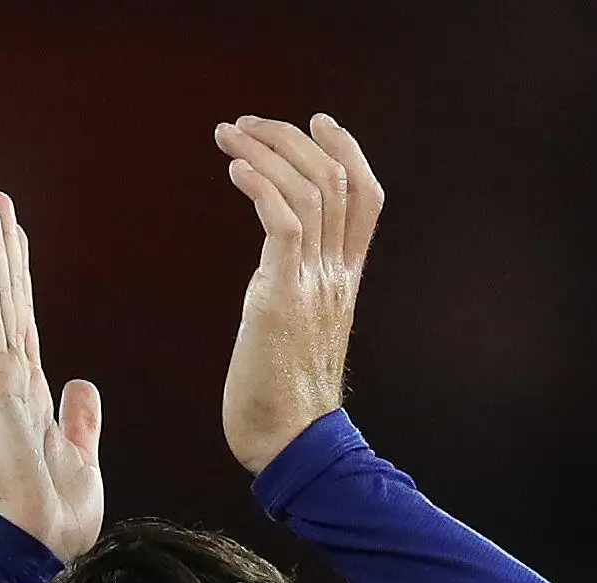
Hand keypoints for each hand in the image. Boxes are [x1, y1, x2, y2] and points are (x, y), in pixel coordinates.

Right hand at [0, 191, 103, 562]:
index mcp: (30, 396)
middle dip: (3, 253)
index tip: (15, 243)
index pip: (25, 324)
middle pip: (7, 303)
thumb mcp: (80, 458)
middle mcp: (8, 382)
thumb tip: (81, 387)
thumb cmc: (51, 517)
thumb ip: (78, 421)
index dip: (20, 282)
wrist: (34, 548)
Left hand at [215, 113, 384, 472]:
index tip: (316, 122)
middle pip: (335, 179)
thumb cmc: (282, 398)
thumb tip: (272, 272)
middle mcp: (335, 275)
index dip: (346, 150)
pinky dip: (260, 187)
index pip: (366, 196)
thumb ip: (293, 291)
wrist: (289, 445)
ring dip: (267, 152)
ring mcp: (312, 285)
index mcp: (344, 280)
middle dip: (291, 138)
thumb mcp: (296, 328)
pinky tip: (237, 169)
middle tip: (248, 122)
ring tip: (230, 135)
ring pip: (309, 191)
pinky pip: (282, 224)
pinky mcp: (282, 299)